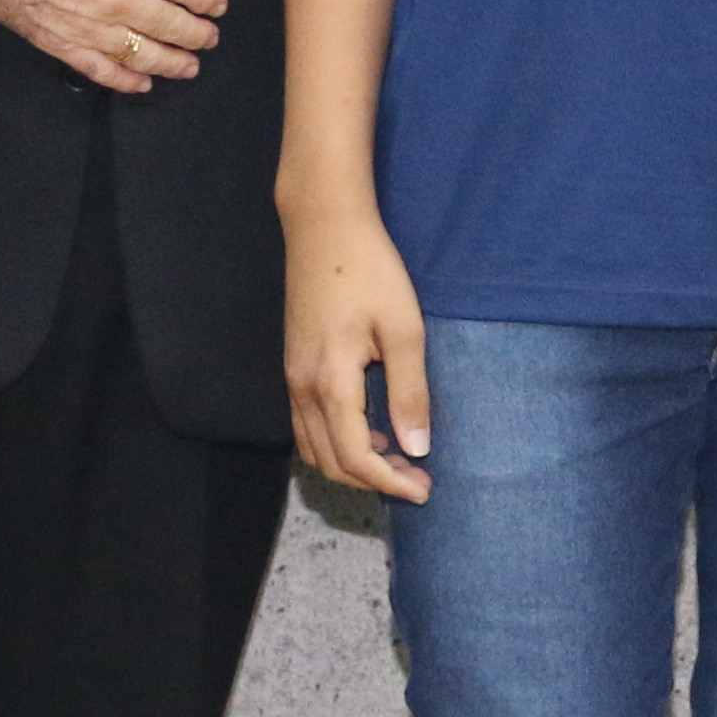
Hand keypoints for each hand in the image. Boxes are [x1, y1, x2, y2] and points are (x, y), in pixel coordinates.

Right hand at [0, 0, 223, 91]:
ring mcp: (89, 25)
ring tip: (189, 67)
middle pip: (170, 25)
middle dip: (196, 35)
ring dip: (171, 63)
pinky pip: (101, 70)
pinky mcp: (59, 41)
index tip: (217, 6)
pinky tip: (142, 84)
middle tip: (209, 39)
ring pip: (142, 54)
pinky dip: (125, 81)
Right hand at [286, 208, 433, 503]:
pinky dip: (336, 442)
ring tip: (398, 459)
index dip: (389, 482)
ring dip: (353, 464)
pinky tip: (371, 430)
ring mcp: (292, 378)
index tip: (424, 491)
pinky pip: (307, 426)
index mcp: (330, 382)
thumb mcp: (404, 330)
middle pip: (330, 462)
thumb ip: (410, 392)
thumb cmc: (370, 270)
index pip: (354, 457)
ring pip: (314, 448)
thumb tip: (417, 447)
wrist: (323, 226)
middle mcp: (301, 388)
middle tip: (418, 478)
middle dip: (373, 480)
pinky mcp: (293, 366)